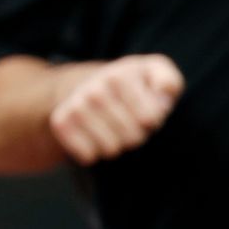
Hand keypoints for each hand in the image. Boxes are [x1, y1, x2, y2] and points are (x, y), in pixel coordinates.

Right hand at [49, 54, 183, 164]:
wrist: (84, 84)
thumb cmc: (129, 85)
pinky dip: (94, 152)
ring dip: (115, 144)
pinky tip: (94, 135)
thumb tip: (163, 94)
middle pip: (132, 138)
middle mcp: (94, 90)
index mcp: (119, 76)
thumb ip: (168, 80)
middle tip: (128, 120)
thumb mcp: (153, 73)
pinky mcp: (60, 122)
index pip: (150, 120)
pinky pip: (87, 156)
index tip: (146, 109)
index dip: (153, 120)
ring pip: (110, 149)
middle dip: (135, 134)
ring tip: (112, 127)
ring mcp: (75, 106)